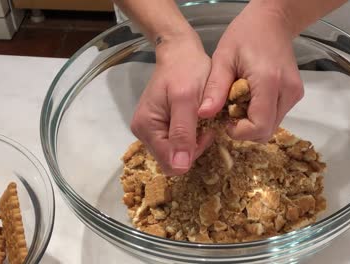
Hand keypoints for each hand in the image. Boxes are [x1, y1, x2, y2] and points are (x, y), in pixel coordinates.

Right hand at [131, 32, 213, 174]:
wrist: (180, 52)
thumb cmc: (186, 71)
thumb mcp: (187, 100)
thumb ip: (183, 132)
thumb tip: (179, 167)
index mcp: (146, 128)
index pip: (171, 163)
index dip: (192, 153)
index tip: (206, 131)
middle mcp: (143, 133)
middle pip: (172, 160)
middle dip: (192, 148)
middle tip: (205, 124)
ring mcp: (150, 129)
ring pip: (175, 153)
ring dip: (192, 142)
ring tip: (201, 120)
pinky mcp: (159, 126)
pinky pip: (175, 142)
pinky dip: (190, 136)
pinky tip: (196, 120)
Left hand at [198, 4, 303, 142]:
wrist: (273, 21)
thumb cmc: (246, 34)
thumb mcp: (223, 58)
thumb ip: (215, 88)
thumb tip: (204, 115)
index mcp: (269, 81)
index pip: (259, 126)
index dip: (240, 132)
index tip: (225, 120)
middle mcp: (287, 91)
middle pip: (266, 131)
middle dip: (245, 129)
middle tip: (229, 113)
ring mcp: (294, 93)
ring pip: (272, 126)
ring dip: (253, 123)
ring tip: (238, 104)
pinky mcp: (295, 94)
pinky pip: (276, 116)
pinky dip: (261, 115)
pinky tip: (250, 100)